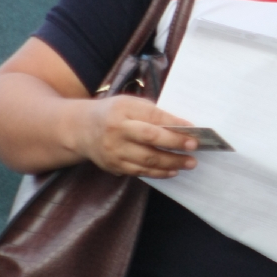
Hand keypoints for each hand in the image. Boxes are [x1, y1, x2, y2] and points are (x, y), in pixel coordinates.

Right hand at [79, 96, 198, 178]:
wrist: (82, 129)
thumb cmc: (113, 113)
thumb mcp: (130, 104)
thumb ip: (152, 113)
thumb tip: (181, 126)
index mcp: (123, 110)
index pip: (152, 117)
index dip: (174, 124)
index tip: (193, 130)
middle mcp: (117, 131)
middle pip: (150, 139)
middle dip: (175, 144)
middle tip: (194, 147)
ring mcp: (114, 151)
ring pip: (147, 160)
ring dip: (171, 162)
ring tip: (189, 162)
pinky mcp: (114, 166)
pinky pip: (140, 171)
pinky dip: (159, 172)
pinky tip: (172, 170)